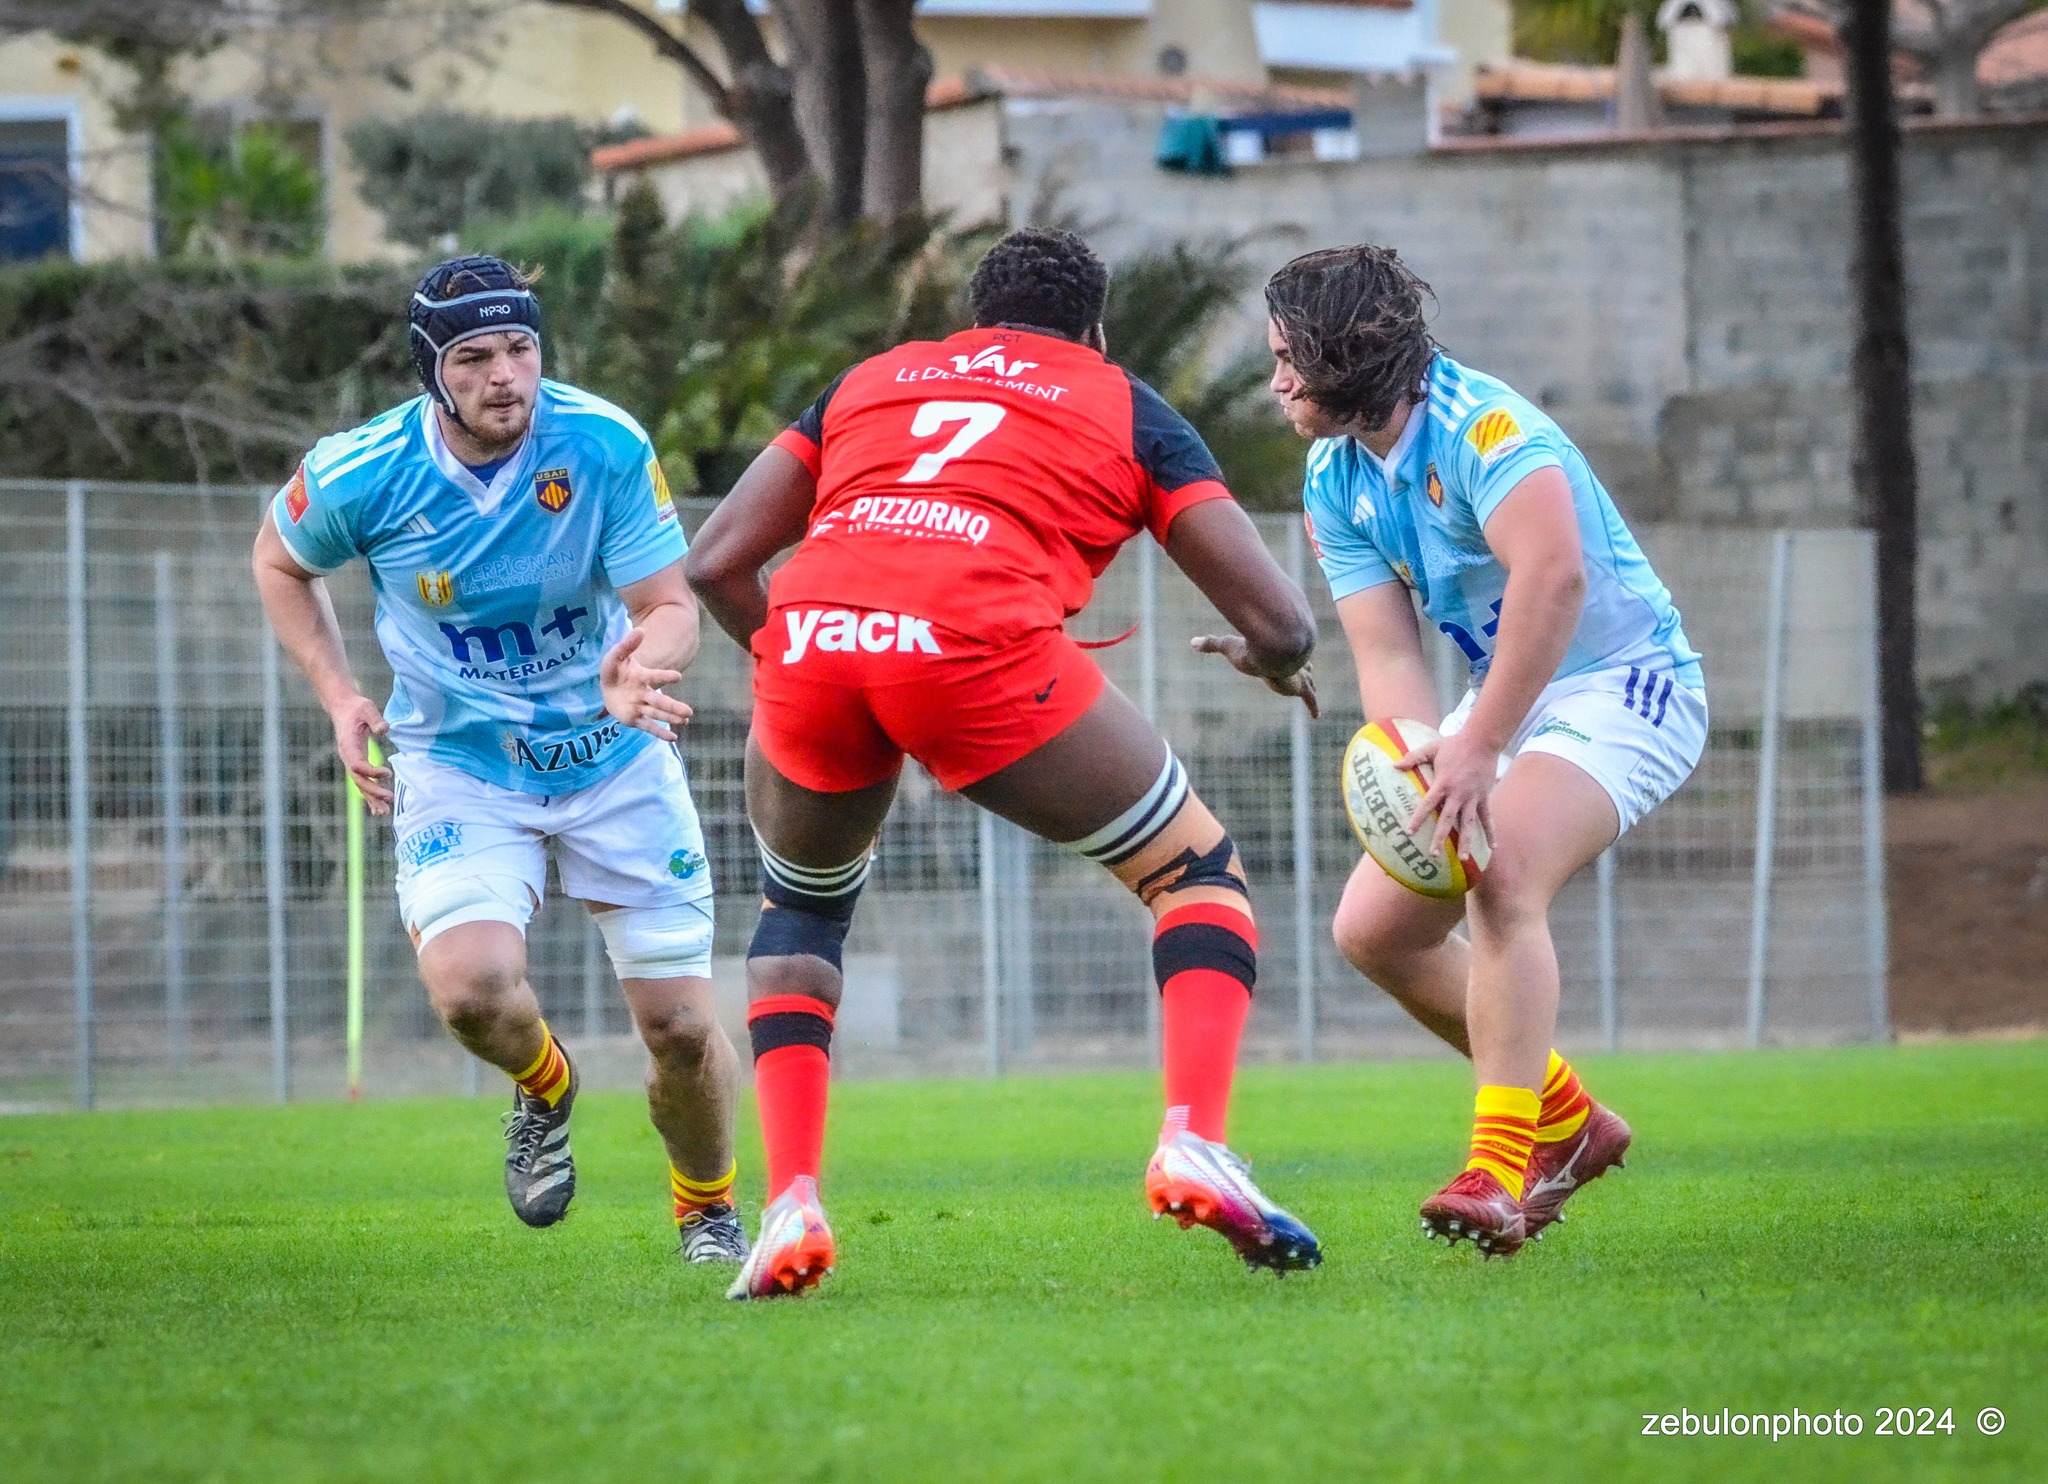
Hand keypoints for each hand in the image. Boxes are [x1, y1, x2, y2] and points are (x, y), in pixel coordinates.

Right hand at [330, 694, 392, 815]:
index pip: (357, 764)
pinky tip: (379, 808)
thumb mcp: (367, 708)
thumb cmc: (357, 707)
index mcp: (348, 745)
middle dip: (373, 791)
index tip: (387, 773)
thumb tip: (385, 729)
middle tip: (389, 799)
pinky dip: (370, 795)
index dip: (371, 771)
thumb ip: (375, 719)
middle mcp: (347, 757)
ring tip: (384, 813)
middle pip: (358, 779)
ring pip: (360, 785)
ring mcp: (351, 762)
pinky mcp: (356, 763)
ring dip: (372, 799)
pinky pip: (363, 782)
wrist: (343, 708)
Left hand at [601, 628, 692, 741]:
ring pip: (657, 713)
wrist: (608, 686)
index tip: (678, 678)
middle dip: (673, 707)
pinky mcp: (634, 719)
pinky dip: (659, 732)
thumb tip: (640, 629)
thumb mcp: (616, 655)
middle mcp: (644, 693)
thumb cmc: (615, 669)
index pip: (655, 676)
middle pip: (660, 701)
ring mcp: (640, 707)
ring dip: (670, 717)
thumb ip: (628, 644)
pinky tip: (673, 739)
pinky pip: (648, 726)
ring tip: (686, 721)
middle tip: (688, 712)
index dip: (665, 676)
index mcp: (642, 676)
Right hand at [1190, 634, 1319, 717]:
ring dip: (1310, 686)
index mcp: (1273, 651)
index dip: (1282, 657)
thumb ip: (1212, 644)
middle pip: (1299, 665)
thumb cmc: (1249, 646)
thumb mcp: (1227, 645)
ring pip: (1308, 681)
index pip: (1280, 654)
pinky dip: (1313, 706)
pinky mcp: (1300, 687)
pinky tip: (1317, 715)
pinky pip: (1309, 698)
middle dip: (1303, 668)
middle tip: (1308, 671)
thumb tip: (1192, 642)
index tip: (1282, 658)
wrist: (1272, 649)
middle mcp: (1289, 662)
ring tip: (1313, 693)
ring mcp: (1297, 674)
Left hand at [1399, 727, 1497, 856]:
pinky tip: (1492, 847)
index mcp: (1443, 783)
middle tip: (1433, 854)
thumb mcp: (1431, 748)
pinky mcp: (1485, 796)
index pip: (1428, 805)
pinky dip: (1490, 831)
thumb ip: (1412, 758)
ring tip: (1462, 859)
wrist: (1482, 740)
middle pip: (1448, 820)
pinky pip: (1487, 817)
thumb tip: (1394, 766)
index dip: (1418, 819)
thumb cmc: (1454, 744)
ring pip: (1469, 824)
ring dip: (1466, 842)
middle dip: (1440, 838)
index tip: (1409, 833)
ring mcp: (1473, 797)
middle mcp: (1458, 794)